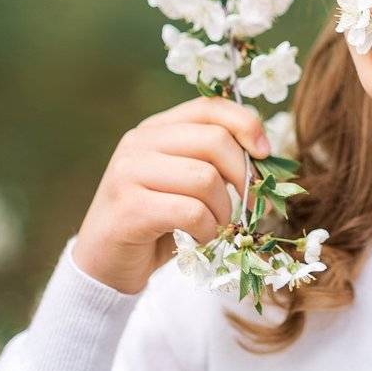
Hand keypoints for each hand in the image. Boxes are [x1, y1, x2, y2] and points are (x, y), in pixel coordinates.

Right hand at [73, 96, 271, 294]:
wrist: (106, 263)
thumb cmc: (157, 222)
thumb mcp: (187, 183)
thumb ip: (215, 161)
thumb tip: (265, 153)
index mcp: (156, 128)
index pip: (209, 106)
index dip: (246, 124)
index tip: (265, 153)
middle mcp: (140, 142)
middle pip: (215, 141)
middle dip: (243, 176)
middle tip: (247, 206)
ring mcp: (129, 172)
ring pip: (206, 179)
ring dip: (224, 211)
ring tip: (215, 226)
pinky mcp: (129, 208)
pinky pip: (191, 212)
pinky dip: (207, 230)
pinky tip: (198, 239)